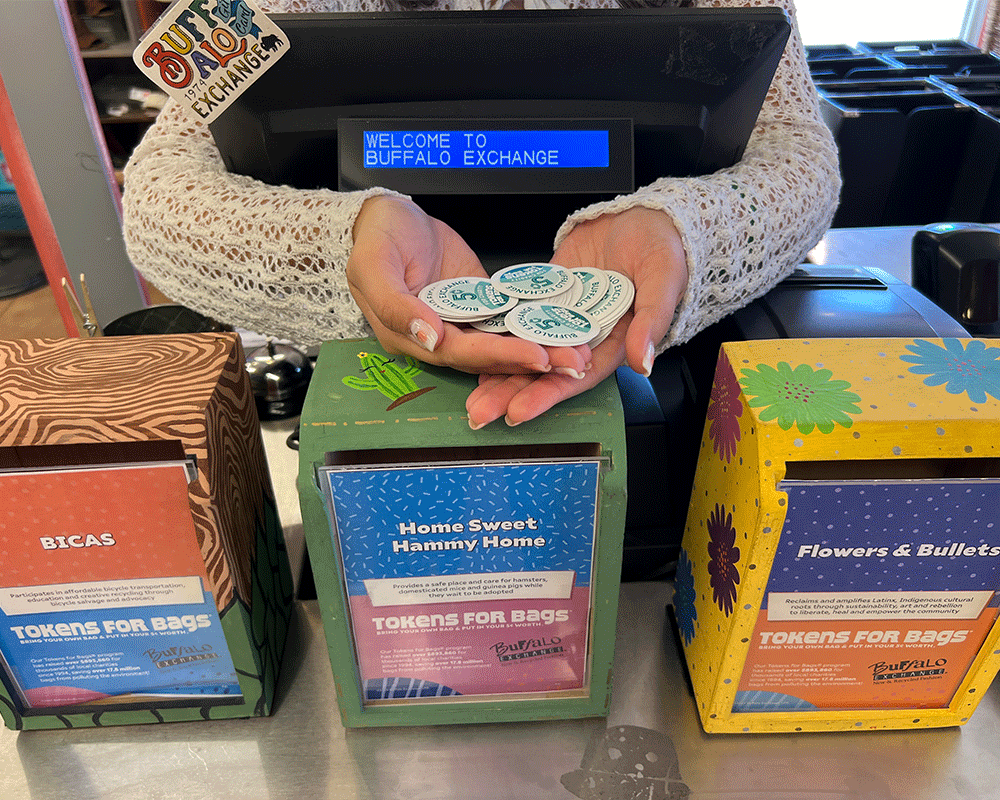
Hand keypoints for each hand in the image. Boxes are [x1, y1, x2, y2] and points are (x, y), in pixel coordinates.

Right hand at [347, 195, 588, 375]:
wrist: (389, 215)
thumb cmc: (376, 238)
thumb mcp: (373, 266)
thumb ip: (395, 305)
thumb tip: (429, 337)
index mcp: (409, 337)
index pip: (459, 353)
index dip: (498, 356)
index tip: (535, 356)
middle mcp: (437, 338)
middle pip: (488, 356)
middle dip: (531, 359)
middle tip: (571, 359)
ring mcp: (460, 322)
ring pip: (502, 342)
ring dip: (539, 347)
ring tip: (576, 350)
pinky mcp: (478, 305)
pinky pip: (507, 318)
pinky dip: (534, 325)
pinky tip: (563, 326)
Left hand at [466, 206, 686, 427]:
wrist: (648, 217)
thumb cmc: (664, 251)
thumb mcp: (663, 282)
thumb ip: (650, 323)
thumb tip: (642, 363)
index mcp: (612, 344)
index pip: (574, 377)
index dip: (546, 395)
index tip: (517, 412)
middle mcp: (582, 336)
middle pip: (542, 371)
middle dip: (510, 392)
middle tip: (478, 412)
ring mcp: (560, 315)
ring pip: (523, 347)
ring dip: (496, 369)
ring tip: (469, 393)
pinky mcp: (545, 292)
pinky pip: (516, 312)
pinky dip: (495, 329)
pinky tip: (469, 342)